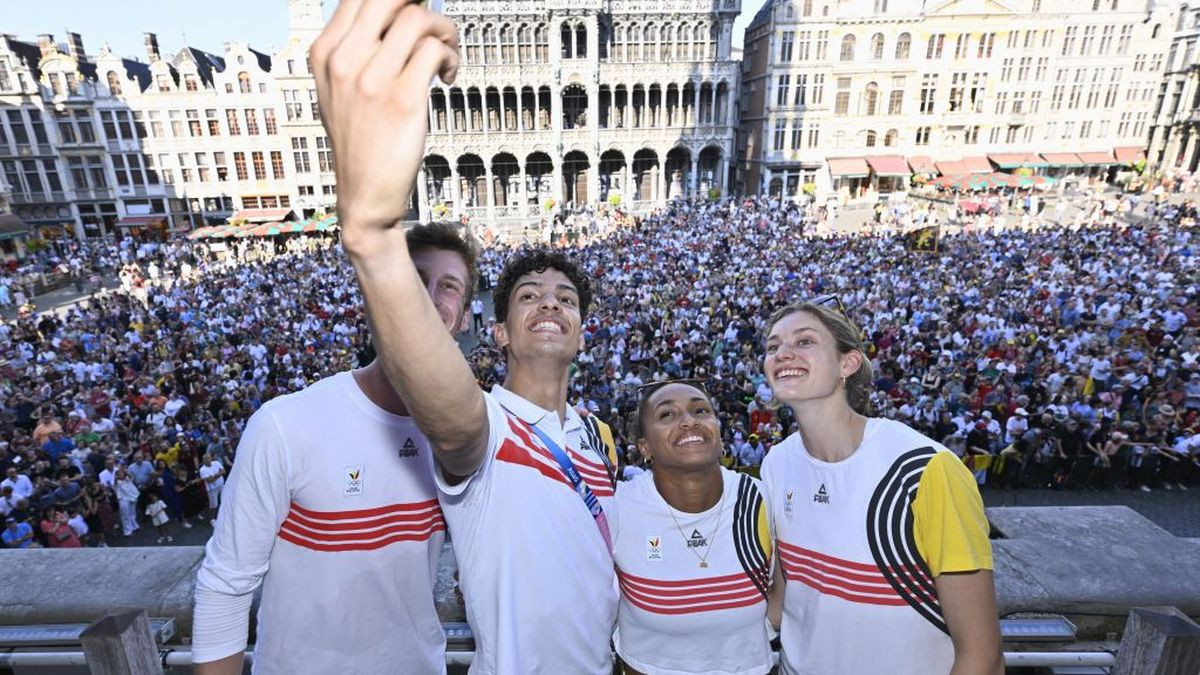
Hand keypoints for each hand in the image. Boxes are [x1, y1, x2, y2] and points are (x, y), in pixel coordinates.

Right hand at [310, 0, 459, 248]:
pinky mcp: (402, 100)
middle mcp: (343, 61)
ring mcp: (371, 80)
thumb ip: (357, 48)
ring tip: (447, 51)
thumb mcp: (339, 89)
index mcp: (324, 52)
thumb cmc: (360, 141)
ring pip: (416, 18)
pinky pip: (434, 51)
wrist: (365, 196)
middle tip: (434, 26)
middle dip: (421, 3)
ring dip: (443, 28)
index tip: (414, 8)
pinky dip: (451, 57)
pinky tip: (449, 76)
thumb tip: (399, 10)